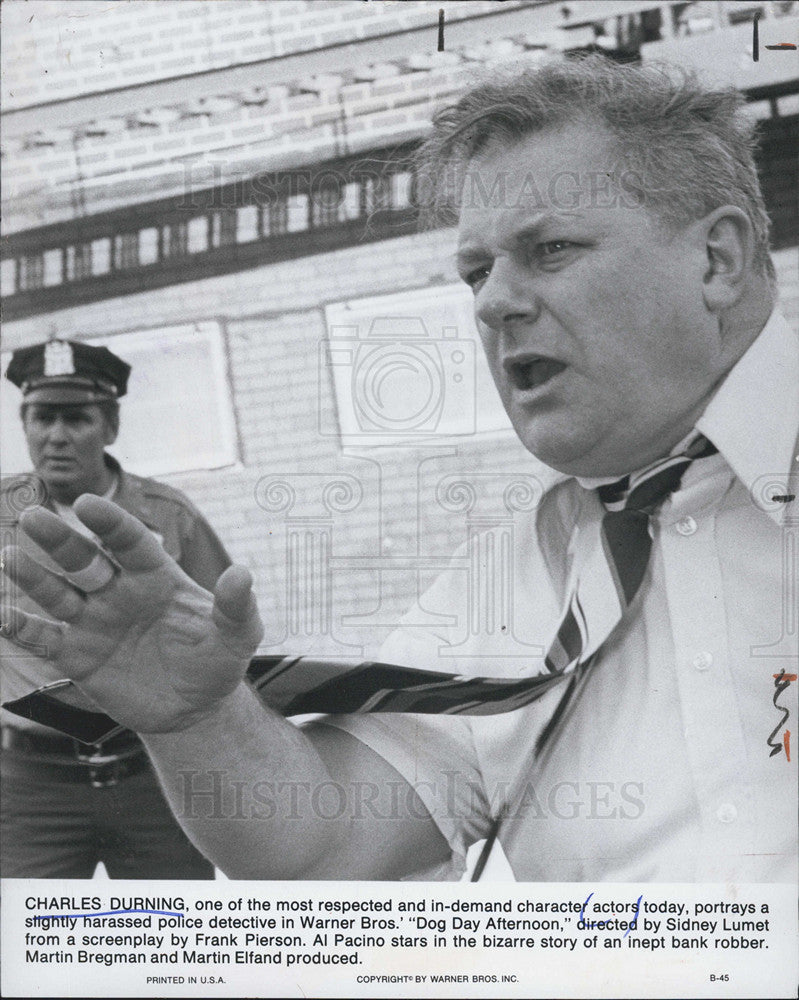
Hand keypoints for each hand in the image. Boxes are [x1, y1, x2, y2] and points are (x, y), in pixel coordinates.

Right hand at [1, 495, 262, 732]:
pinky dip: (21, 627)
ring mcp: (94, 622)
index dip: (110, 523)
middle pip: (84, 559)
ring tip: (8, 558)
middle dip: (59, 540)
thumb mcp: (238, 635)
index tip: (87, 503)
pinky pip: (44, 638)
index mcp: (155, 577)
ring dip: (32, 577)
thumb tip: (242, 573)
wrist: (195, 709)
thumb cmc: (218, 661)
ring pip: (58, 593)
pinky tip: (2, 614)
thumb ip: (236, 606)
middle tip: (32, 517)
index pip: (129, 542)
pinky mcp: (77, 656)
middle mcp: (119, 592)